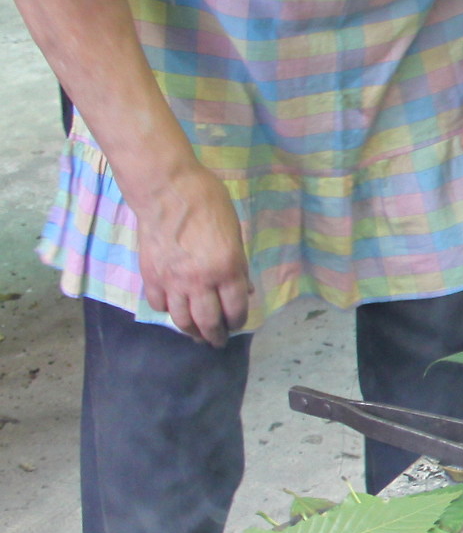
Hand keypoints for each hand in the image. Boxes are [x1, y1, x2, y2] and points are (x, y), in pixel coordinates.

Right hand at [136, 168, 251, 346]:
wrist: (166, 190)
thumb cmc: (207, 204)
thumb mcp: (235, 233)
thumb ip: (238, 265)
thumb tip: (243, 289)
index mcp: (227, 270)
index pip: (235, 309)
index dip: (237, 321)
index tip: (236, 324)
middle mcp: (200, 281)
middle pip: (208, 323)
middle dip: (215, 337)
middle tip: (216, 342)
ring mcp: (172, 281)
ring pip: (181, 320)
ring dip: (190, 331)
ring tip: (196, 334)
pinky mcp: (150, 276)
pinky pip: (158, 305)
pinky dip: (166, 310)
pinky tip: (173, 308)